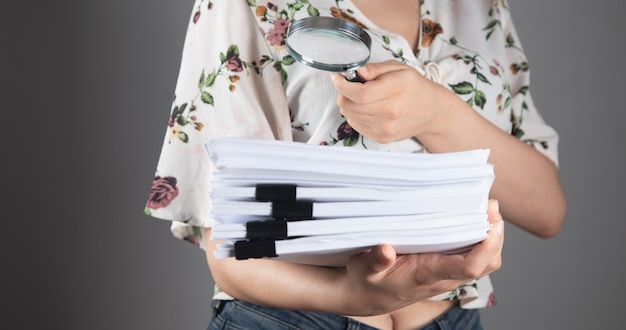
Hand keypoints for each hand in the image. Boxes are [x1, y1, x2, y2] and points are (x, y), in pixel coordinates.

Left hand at [331, 60, 451, 143]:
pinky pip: (355, 126)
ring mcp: (385, 128)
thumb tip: (356, 71)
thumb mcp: (398, 68)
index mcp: (395, 91)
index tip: (337, 77)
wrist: (430, 111)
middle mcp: (390, 112)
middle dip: (342, 94)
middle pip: (350, 106)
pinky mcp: (381, 138)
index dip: (342, 85)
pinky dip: (355, 115)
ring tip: (362, 97)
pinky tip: (367, 108)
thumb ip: (375, 68)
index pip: (360, 94)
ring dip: (349, 104)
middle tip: (348, 85)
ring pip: (349, 116)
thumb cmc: (413, 87)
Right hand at [338, 199, 503, 315]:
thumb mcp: (364, 270)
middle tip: (491, 205)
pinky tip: (470, 219)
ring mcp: (446, 274)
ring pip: (484, 262)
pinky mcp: (443, 269)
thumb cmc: (366, 281)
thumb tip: (386, 250)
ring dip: (490, 238)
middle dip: (496, 236)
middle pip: (487, 263)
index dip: (487, 246)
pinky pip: (472, 257)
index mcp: (428, 275)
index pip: (469, 267)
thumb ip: (375, 260)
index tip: (491, 221)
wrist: (365, 297)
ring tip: (485, 209)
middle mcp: (443, 277)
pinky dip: (479, 240)